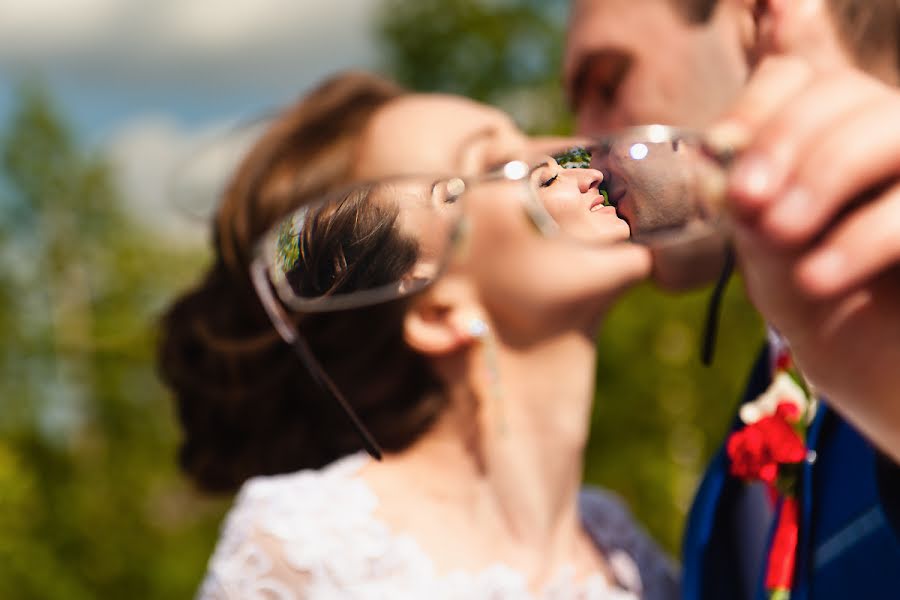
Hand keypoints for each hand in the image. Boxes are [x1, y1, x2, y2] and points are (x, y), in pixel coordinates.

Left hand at [711, 57, 899, 462]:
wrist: (884, 377)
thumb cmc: (820, 304)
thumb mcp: (767, 254)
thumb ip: (747, 206)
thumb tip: (715, 169)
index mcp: (827, 134)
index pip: (795, 78)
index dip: (755, 106)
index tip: (716, 151)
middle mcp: (883, 137)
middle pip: (843, 91)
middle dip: (785, 142)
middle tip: (745, 201)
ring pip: (890, 125)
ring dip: (824, 172)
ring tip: (776, 233)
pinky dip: (866, 233)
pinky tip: (816, 277)